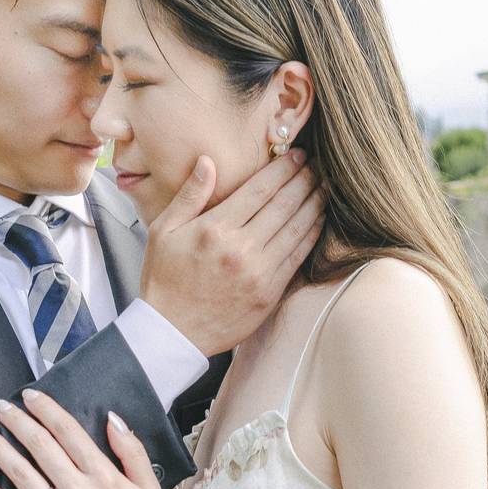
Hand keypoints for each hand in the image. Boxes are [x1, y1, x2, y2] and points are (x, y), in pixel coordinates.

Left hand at [0, 390, 166, 488]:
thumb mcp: (148, 486)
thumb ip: (132, 449)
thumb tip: (112, 418)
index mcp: (103, 477)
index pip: (68, 432)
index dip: (46, 409)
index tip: (30, 395)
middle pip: (40, 447)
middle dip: (18, 422)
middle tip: (2, 406)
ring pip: (21, 475)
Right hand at [140, 149, 326, 356]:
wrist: (172, 332)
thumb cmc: (164, 280)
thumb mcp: (162, 231)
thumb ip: (189, 195)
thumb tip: (208, 162)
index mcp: (215, 229)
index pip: (260, 189)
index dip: (284, 169)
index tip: (297, 156)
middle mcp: (241, 248)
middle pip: (285, 204)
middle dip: (305, 180)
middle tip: (318, 165)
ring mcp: (259, 273)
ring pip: (298, 228)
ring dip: (315, 203)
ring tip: (325, 186)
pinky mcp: (270, 293)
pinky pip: (298, 257)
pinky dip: (312, 234)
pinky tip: (319, 220)